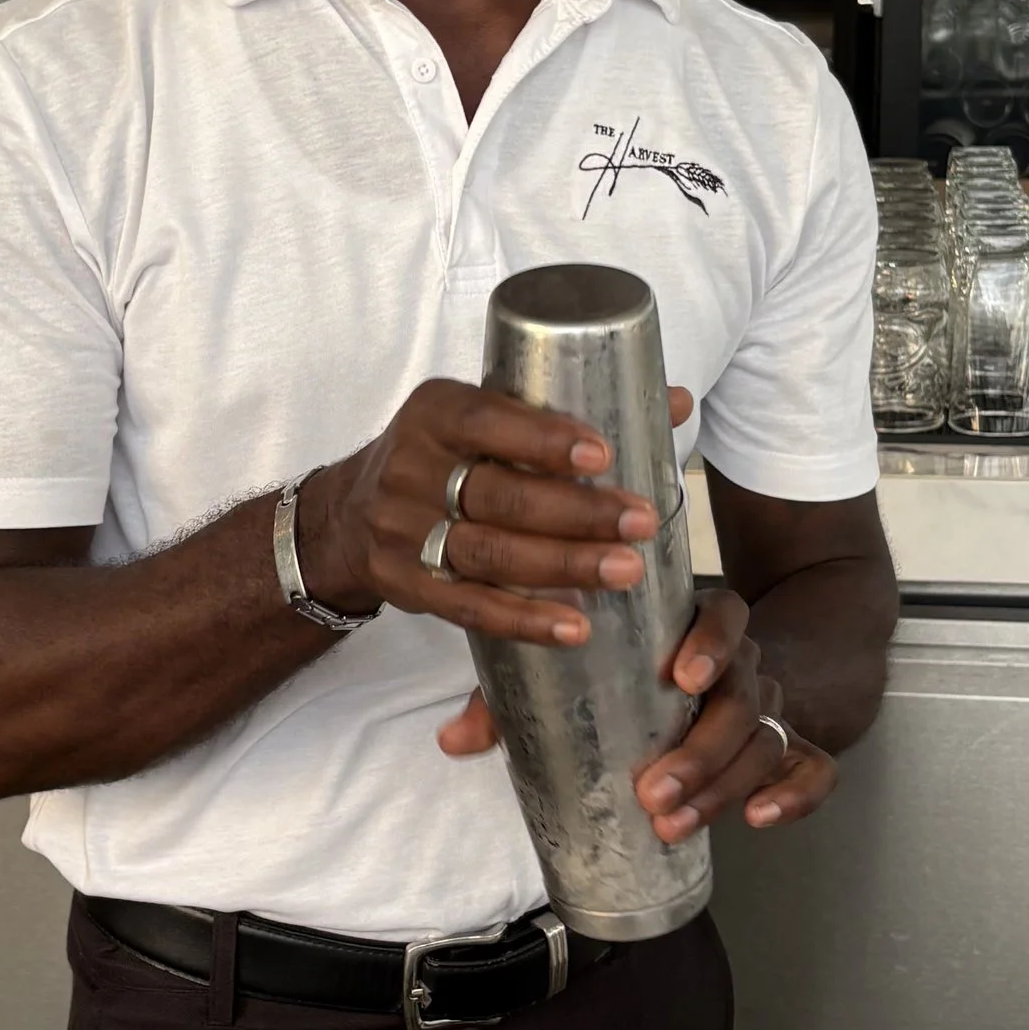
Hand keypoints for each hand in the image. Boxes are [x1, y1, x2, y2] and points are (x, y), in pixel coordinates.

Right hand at [299, 378, 695, 647]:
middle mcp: (411, 466)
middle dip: (575, 512)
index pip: (487, 420)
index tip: (603, 455)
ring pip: (488, 553)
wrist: (348, 514)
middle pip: (498, 495)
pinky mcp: (404, 584)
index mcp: (435, 412)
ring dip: (562, 565)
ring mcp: (402, 530)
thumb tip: (680, 403)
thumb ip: (572, 413)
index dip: (543, 440)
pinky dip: (524, 620)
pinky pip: (468, 606)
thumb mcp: (487, 418)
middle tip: (641, 523)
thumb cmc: (448, 456)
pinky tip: (575, 626)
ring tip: (626, 570)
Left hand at [437, 586, 838, 839]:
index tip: (680, 677)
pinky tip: (758, 819)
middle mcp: (745, 663)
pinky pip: (814, 768)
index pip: (724, 616)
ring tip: (675, 824)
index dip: (711, 644)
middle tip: (654, 792)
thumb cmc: (631, 666)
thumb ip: (518, 696)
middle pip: (744, 697)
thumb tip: (452, 740)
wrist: (722, 670)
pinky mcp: (792, 747)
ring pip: (769, 740)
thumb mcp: (575, 668)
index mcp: (698, 626)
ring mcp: (772, 707)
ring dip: (724, 785)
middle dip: (700, 750)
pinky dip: (795, 794)